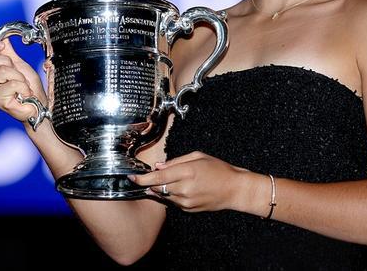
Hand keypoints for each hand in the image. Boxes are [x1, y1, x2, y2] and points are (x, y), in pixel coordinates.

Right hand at [0, 39, 46, 122]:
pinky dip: (23, 87)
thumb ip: (9, 52)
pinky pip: (12, 84)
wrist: (37, 105)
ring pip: (2, 71)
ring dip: (20, 77)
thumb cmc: (28, 87)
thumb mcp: (19, 65)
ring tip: (23, 86)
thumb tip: (1, 36)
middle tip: (18, 75)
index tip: (2, 45)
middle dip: (10, 64)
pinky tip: (24, 94)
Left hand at [129, 151, 251, 211]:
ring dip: (161, 190)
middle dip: (150, 183)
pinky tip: (180, 189)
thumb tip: (158, 166)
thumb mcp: (198, 156)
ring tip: (169, 181)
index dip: (142, 178)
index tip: (131, 177)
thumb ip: (176, 161)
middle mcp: (184, 188)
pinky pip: (173, 203)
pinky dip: (172, 196)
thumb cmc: (219, 169)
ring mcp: (186, 201)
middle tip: (146, 177)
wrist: (234, 189)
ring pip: (163, 196)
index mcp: (187, 172)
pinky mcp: (188, 209)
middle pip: (157, 188)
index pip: (157, 177)